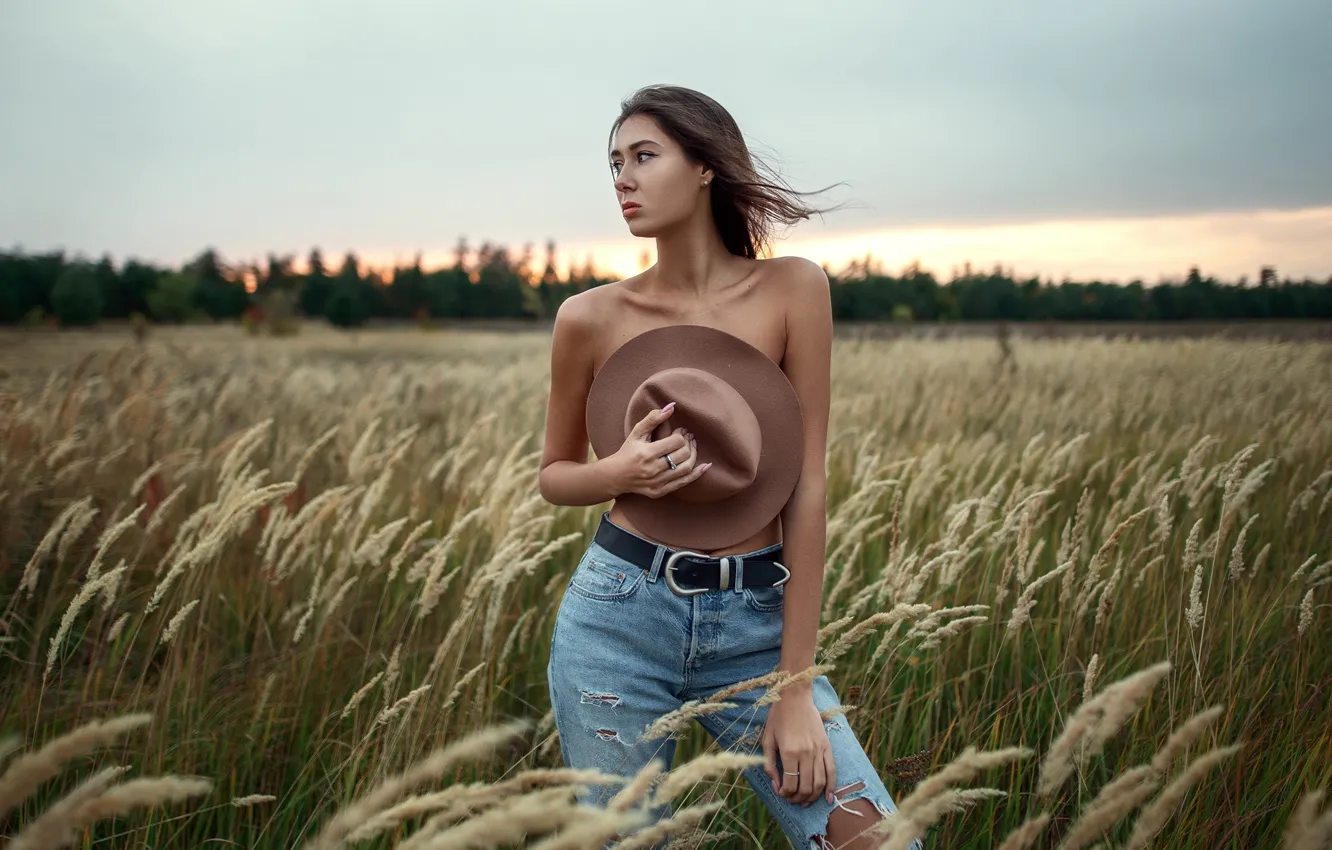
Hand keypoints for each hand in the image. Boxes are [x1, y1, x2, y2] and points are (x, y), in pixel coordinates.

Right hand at [613, 402, 712, 498]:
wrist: (616, 476)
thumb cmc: (627, 451)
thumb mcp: (637, 432)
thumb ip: (653, 418)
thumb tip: (671, 406)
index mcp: (647, 453)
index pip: (675, 442)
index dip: (681, 434)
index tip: (679, 431)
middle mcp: (653, 469)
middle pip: (682, 454)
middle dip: (689, 443)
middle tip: (689, 436)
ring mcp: (657, 482)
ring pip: (686, 468)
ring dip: (694, 455)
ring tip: (693, 446)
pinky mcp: (660, 491)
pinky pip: (684, 482)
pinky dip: (697, 474)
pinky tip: (705, 466)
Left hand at [763, 685, 835, 806]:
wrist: (795, 696)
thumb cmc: (778, 717)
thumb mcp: (767, 739)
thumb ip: (769, 764)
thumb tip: (775, 784)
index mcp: (789, 752)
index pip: (790, 783)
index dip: (785, 793)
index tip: (781, 793)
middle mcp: (806, 753)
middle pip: (806, 786)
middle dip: (798, 798)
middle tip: (792, 800)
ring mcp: (818, 750)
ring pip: (819, 782)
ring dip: (813, 796)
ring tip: (805, 801)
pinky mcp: (827, 746)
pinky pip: (831, 770)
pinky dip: (831, 787)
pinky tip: (827, 798)